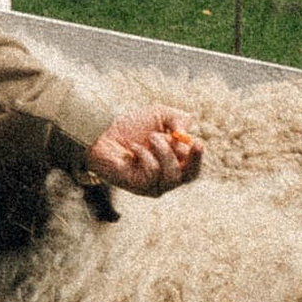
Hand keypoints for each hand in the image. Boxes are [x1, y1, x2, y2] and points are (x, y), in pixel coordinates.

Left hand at [85, 104, 202, 195]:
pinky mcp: (138, 187)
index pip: (193, 168)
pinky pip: (152, 172)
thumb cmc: (132, 126)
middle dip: (191, 159)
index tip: (198, 143)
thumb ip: (179, 119)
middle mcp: (165, 177)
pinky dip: (144, 155)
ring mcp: (152, 185)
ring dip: (162, 149)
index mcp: (174, 163)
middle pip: (188, 177)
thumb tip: (185, 134)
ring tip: (150, 137)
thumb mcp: (160, 115)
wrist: (104, 131)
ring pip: (171, 174)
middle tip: (190, 143)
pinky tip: (133, 149)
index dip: (198, 157)